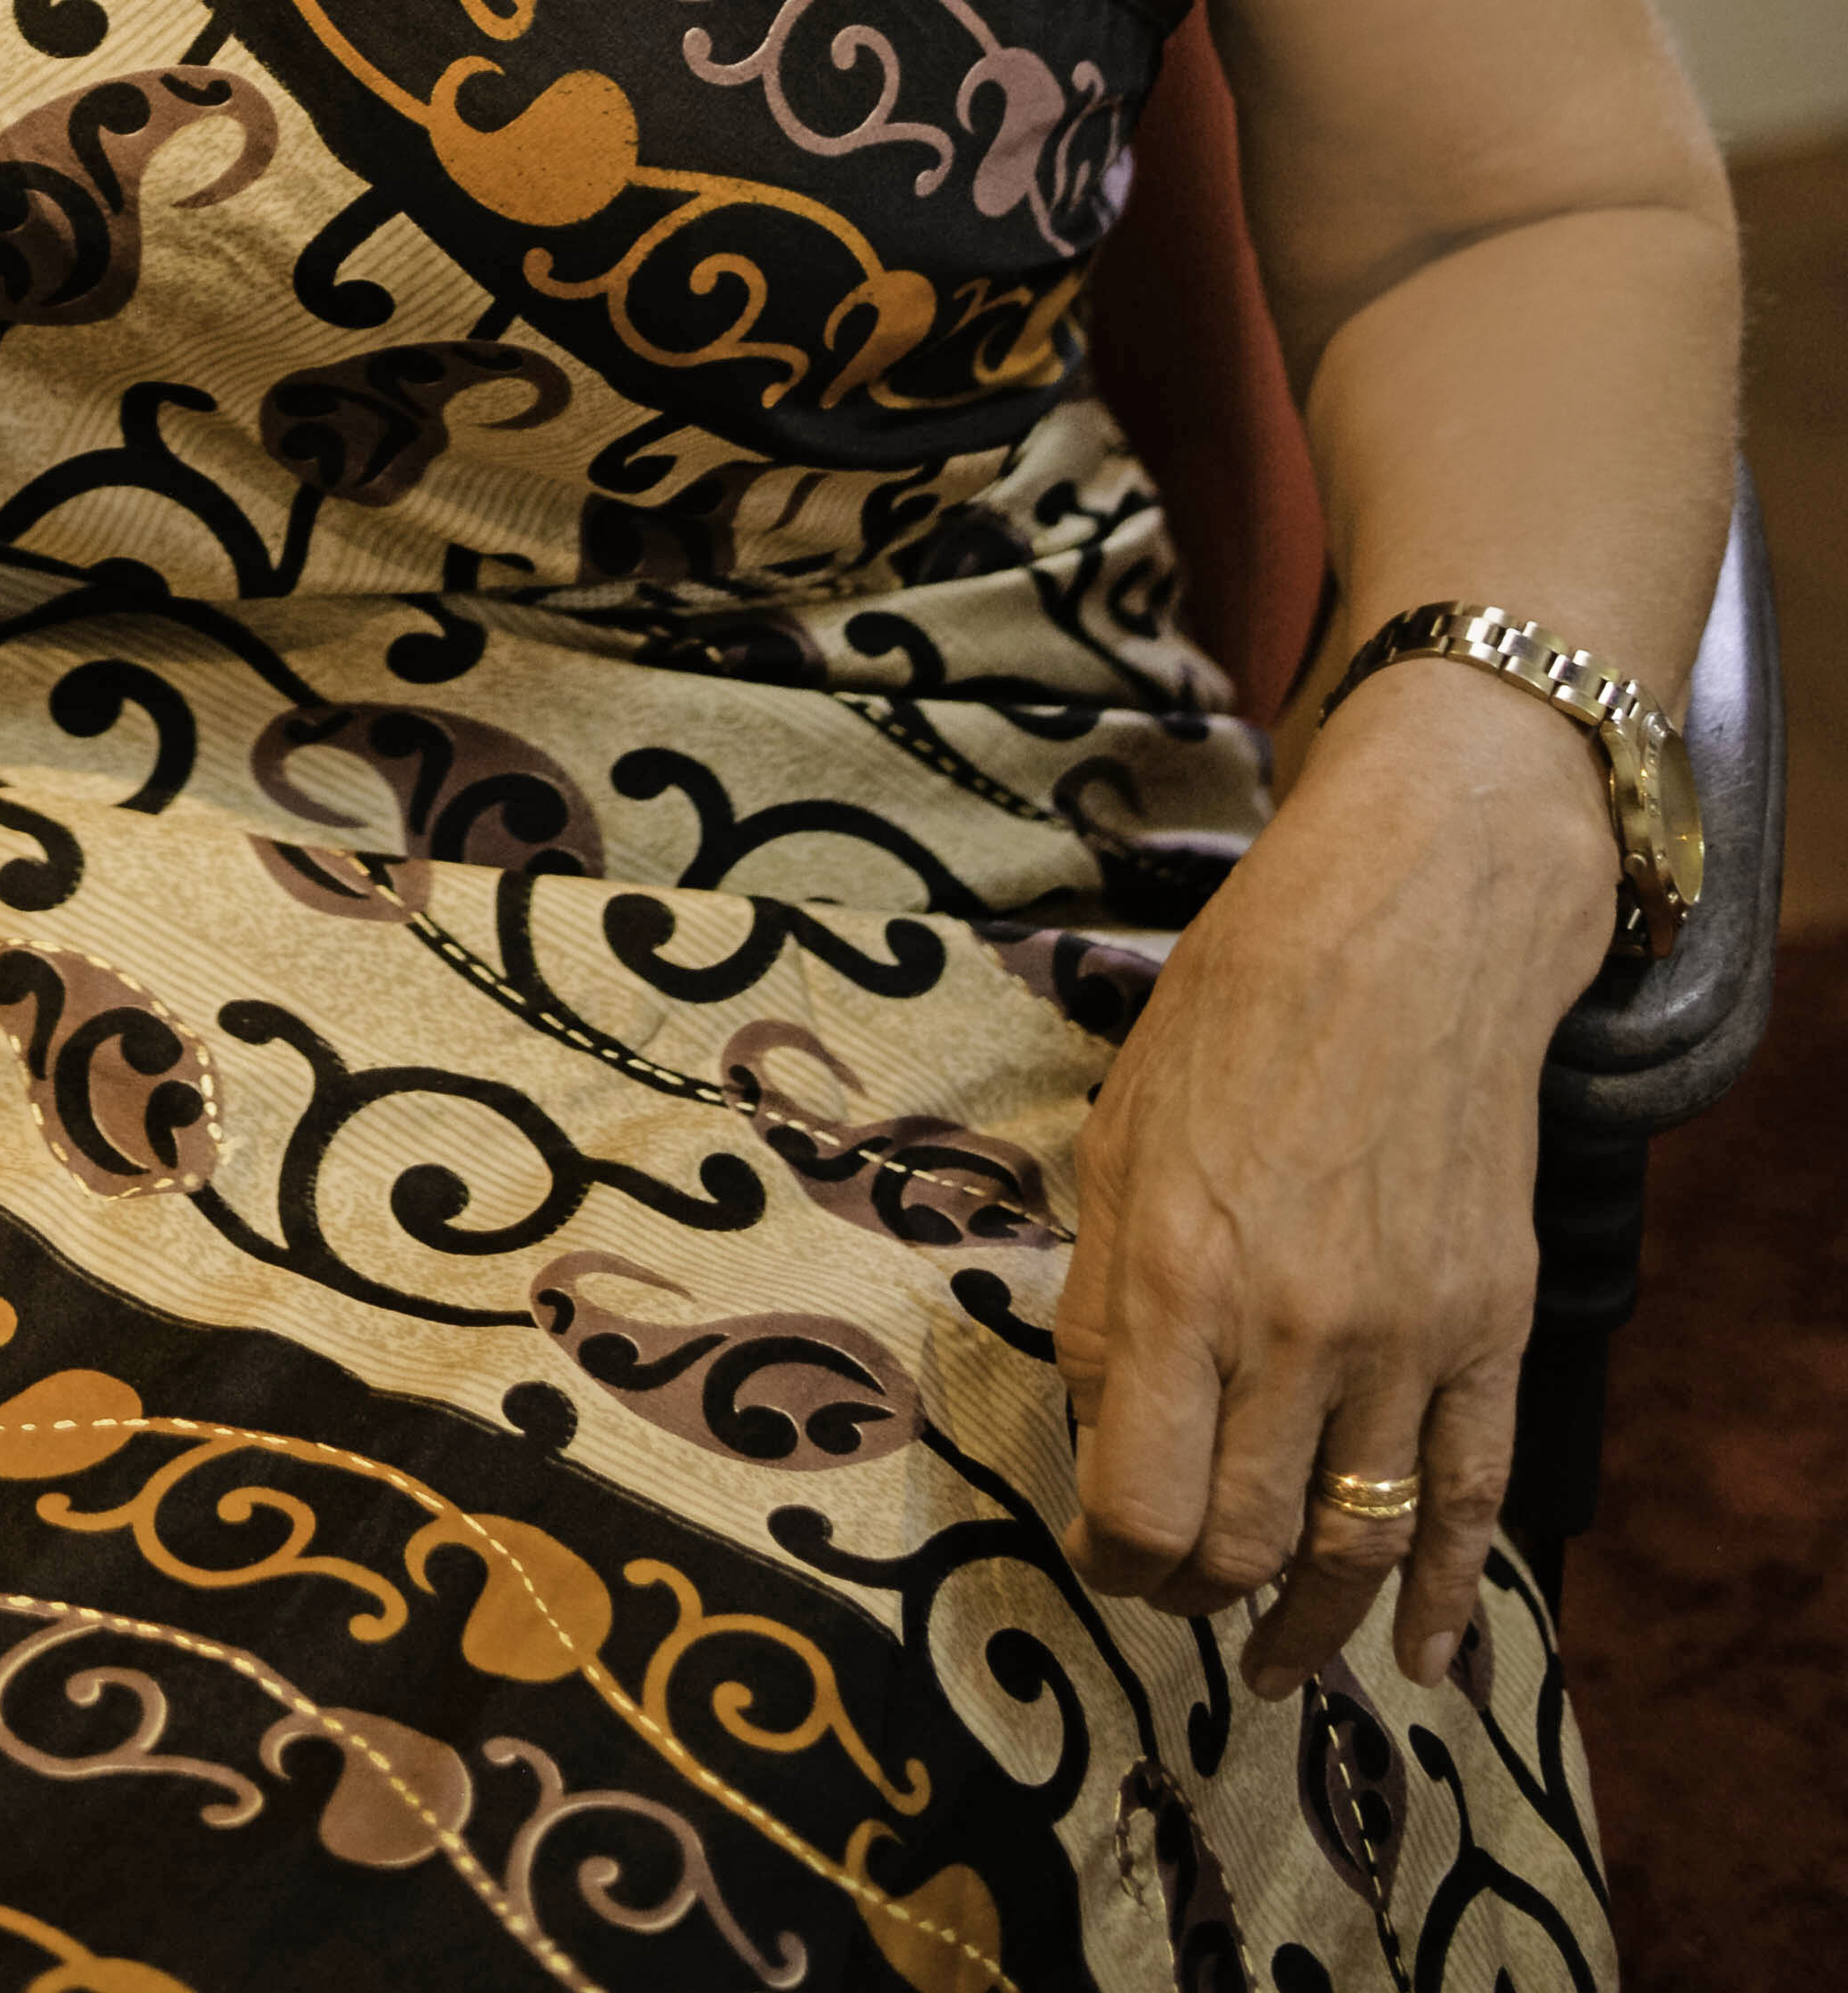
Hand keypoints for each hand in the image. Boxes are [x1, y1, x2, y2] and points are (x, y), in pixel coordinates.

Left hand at [1050, 663, 1616, 1692]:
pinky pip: (1474, 1500)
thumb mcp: (1120, 1136)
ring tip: (1272, 1663)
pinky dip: (1452, 1598)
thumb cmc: (1238, 1012)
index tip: (1103, 1551)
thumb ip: (1109, 1299)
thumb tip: (1108, 1432)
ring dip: (1309, 1625)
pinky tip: (1426, 1660)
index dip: (1112, 1556)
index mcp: (1181, 1276)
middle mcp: (1297, 1328)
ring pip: (1356, 1545)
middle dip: (1194, 1589)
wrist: (1412, 930)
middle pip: (1242, 1544)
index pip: (1140, 1505)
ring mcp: (1409, 1338)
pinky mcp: (1492, 1330)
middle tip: (1172, 1585)